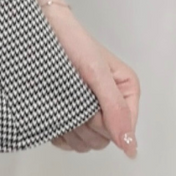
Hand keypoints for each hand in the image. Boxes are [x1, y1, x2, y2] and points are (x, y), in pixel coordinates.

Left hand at [44, 4, 139, 157]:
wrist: (45, 30)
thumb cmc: (72, 42)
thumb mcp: (97, 73)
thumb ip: (115, 109)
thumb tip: (130, 145)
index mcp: (126, 92)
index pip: (123, 131)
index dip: (103, 122)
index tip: (90, 103)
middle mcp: (111, 105)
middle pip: (103, 141)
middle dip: (85, 124)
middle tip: (73, 97)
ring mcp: (89, 112)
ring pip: (85, 143)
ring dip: (70, 127)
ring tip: (62, 100)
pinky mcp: (70, 117)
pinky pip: (68, 143)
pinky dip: (59, 132)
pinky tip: (54, 111)